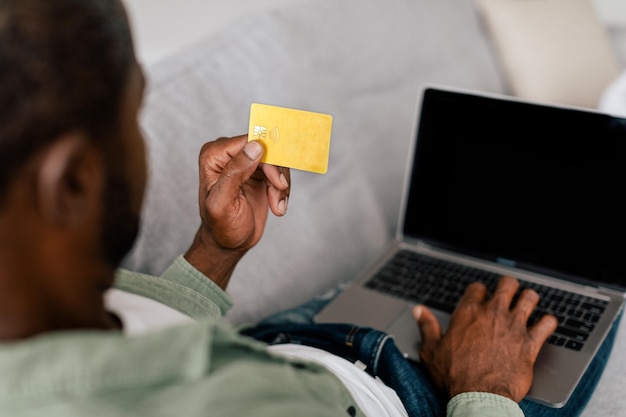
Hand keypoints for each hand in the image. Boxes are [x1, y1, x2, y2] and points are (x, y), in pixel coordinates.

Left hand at [184, 135, 289, 288]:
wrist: (230, 243)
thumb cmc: (221, 227)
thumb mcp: (223, 203)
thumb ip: (235, 173)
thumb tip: (254, 146)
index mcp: (213, 156)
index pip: (248, 143)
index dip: (267, 159)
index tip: (277, 182)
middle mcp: (228, 154)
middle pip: (266, 149)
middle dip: (276, 174)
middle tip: (279, 194)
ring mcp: (245, 162)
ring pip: (276, 160)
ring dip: (281, 185)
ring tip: (277, 206)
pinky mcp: (258, 172)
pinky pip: (279, 171)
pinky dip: (282, 190)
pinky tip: (277, 206)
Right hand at [414, 276, 557, 401]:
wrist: (479, 397)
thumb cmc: (454, 375)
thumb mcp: (432, 350)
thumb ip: (427, 326)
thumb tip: (419, 311)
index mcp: (468, 313)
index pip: (477, 288)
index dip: (479, 291)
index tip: (480, 297)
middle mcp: (492, 314)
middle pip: (507, 284)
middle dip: (508, 286)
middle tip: (508, 292)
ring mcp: (514, 327)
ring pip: (529, 298)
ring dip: (529, 299)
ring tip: (528, 303)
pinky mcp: (530, 343)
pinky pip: (548, 324)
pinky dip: (548, 323)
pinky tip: (545, 324)